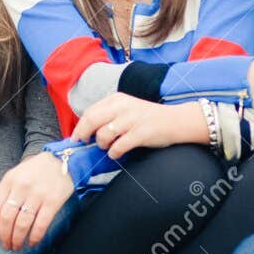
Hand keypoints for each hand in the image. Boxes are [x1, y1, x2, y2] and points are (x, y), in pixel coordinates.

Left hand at [0, 152, 74, 250]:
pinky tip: (33, 242)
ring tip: (17, 247)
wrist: (60, 160)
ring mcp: (38, 194)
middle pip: (7, 218)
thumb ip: (5, 193)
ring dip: (18, 239)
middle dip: (4, 236)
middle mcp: (21, 187)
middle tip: (6, 246)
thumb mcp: (15, 175)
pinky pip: (41, 224)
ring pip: (22, 223)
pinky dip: (35, 236)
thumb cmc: (34, 171)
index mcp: (8, 181)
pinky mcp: (53, 201)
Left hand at [72, 94, 206, 160]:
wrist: (176, 121)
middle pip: (92, 121)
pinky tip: (117, 154)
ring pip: (104, 135)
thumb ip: (108, 115)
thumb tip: (86, 131)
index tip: (76, 137)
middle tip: (84, 144)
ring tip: (108, 147)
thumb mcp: (127, 109)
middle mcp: (123, 106)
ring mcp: (132, 119)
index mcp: (117, 99)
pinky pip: (119, 146)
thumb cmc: (148, 117)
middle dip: (83, 135)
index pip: (90, 112)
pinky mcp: (141, 133)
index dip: (80, 126)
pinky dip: (114, 153)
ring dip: (102, 145)